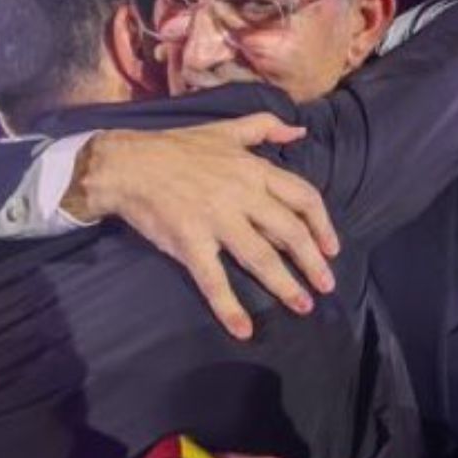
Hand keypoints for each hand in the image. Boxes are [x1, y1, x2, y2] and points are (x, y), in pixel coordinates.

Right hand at [64, 114, 341, 339]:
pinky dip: (229, 307)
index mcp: (253, 170)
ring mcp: (216, 220)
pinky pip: (214, 280)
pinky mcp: (190, 242)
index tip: (331, 248)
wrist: (126, 164)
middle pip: (290, 232)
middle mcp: (241, 195)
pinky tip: (243, 330)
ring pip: (261, 257)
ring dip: (285, 286)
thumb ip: (264, 128)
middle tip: (327, 286)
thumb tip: (299, 131)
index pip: (303, 197)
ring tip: (303, 306)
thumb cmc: (175, 148)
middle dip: (313, 262)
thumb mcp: (224, 129)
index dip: (322, 225)